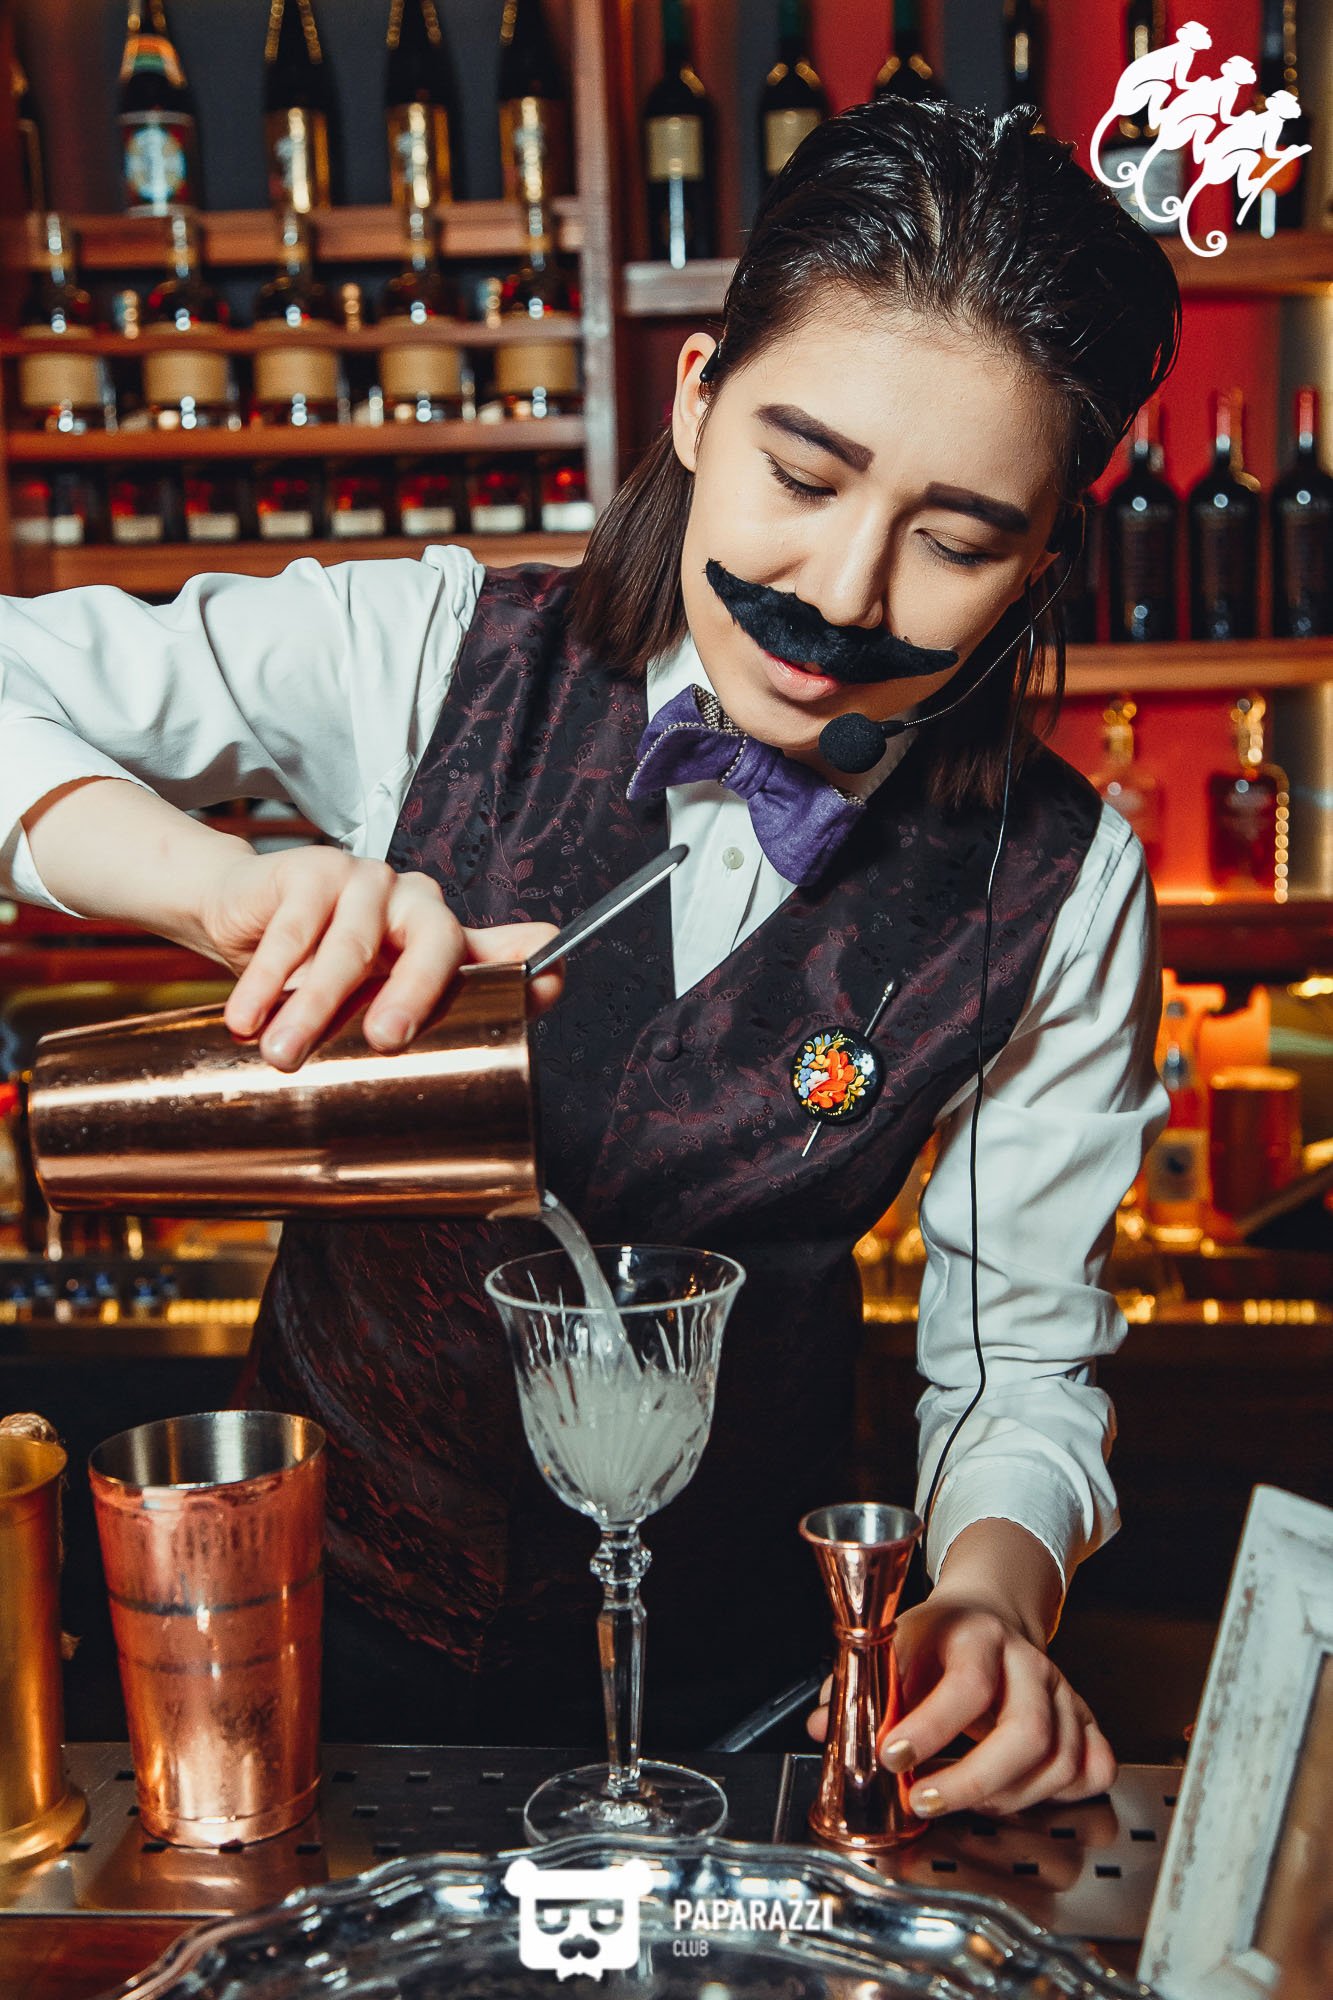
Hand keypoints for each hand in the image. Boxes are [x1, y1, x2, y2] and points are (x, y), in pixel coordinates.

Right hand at [201, 846, 563, 1069]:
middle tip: (384, 1042)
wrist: (246, 917)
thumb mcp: (383, 988)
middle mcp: (418, 902)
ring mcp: (367, 881)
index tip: (546, 989)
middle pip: (434, 944)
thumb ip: (439, 1002)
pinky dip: (266, 980)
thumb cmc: (326, 959)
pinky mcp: (311, 871)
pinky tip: (248, 1018)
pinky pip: (292, 933)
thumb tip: (523, 1007)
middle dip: (411, 994)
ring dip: (311, 1006)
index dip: (532, 966)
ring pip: (349, 947)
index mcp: (447, 936)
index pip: (508, 948)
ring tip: (284, 1054)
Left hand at [805, 1595, 1115, 1817]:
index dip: (929, 1727)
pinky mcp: (1084, 1719)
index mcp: (977, 1636)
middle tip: (925, 1801)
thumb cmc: (938, 1638)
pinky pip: (1095, 1767)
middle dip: (973, 1780)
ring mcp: (1063, 1693)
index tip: (891, 1757)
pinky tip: (1023, 1793)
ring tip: (960, 1797)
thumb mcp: (894, 1642)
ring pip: (1060, 1760)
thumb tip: (821, 1725)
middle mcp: (1028, 1663)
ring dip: (1008, 1796)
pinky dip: (1066, 1792)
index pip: (966, 1685)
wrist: (989, 1613)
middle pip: (1028, 1733)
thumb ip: (858, 1684)